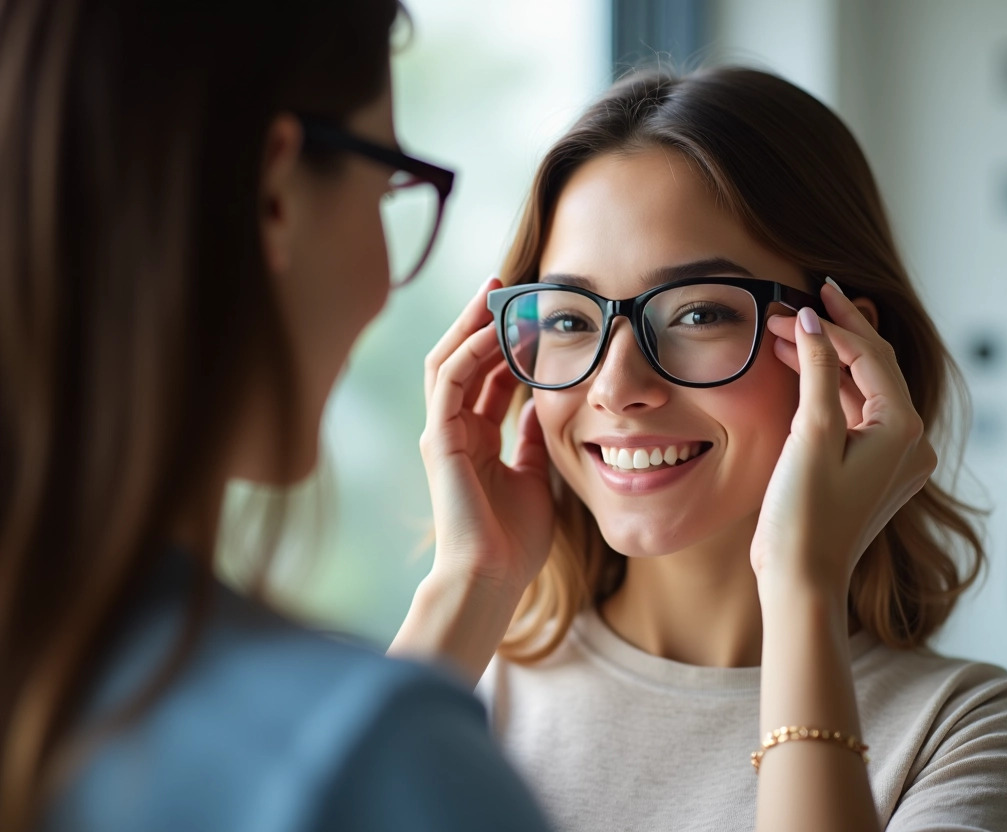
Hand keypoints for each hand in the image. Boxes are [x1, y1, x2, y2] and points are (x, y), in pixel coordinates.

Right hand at [418, 276, 553, 595]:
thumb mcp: (534, 476)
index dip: (506, 343)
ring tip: (495, 293)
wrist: (491, 578)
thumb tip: (542, 404)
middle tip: (505, 286)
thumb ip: (531, 440)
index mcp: (475, 440)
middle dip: (480, 321)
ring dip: (471, 324)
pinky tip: (492, 330)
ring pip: (448, 361)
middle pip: (461, 359)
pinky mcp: (438, 438)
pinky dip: (468, 351)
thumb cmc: (513, 541)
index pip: (486, 377)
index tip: (530, 314)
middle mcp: (453, 430)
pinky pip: (449, 380)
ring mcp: (442, 433)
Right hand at [751, 281, 936, 602]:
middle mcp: (909, 443)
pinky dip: (828, 392)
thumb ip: (819, 370)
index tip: (801, 298)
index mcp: (903, 430)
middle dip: (832, 335)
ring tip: (784, 334)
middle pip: (872, 368)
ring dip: (826, 362)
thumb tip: (813, 320)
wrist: (801, 580)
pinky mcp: (871, 471)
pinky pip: (854, 416)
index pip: (871, 356)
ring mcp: (893, 459)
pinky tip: (799, 371)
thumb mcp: (811, 434)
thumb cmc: (805, 515)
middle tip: (794, 305)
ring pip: (861, 391)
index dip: (835, 323)